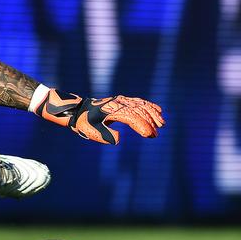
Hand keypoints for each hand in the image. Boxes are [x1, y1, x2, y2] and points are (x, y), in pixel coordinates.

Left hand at [32, 88, 164, 144]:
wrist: (79, 111)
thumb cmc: (85, 124)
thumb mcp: (93, 133)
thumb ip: (106, 136)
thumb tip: (119, 139)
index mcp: (112, 111)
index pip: (131, 118)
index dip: (142, 126)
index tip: (150, 135)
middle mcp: (118, 104)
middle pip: (139, 111)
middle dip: (150, 122)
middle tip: (156, 134)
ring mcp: (121, 101)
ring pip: (141, 105)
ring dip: (152, 114)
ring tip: (162, 123)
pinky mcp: (122, 100)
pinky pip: (138, 101)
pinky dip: (149, 105)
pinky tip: (158, 110)